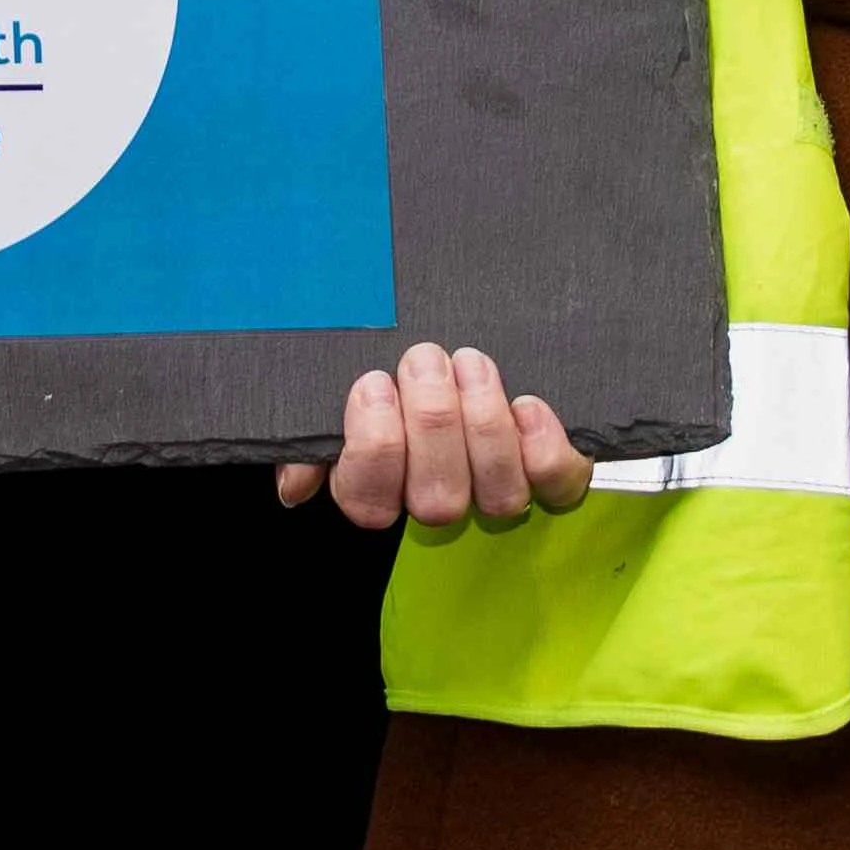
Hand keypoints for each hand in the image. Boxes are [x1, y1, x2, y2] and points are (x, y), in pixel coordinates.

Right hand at [283, 345, 585, 534]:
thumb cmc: (389, 374)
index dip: (373, 445)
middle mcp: (439, 500)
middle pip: (437, 500)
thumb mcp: (336, 397)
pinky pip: (555, 482)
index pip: (369, 501)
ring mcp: (495, 491)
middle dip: (431, 422)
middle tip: (424, 359)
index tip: (374, 383)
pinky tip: (526, 403)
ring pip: (498, 497)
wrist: (456, 348)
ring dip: (483, 425)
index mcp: (381, 488)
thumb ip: (309, 438)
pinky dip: (542, 445)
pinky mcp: (551, 475)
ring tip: (469, 364)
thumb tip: (294, 486)